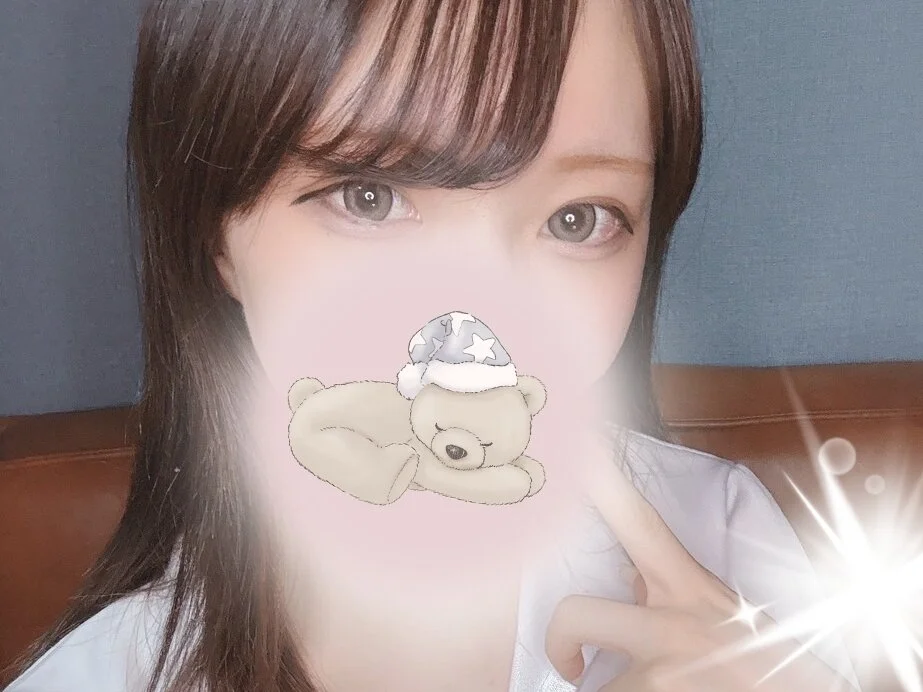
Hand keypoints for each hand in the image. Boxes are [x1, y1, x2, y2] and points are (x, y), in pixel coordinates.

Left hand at [544, 457, 853, 690]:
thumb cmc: (756, 658)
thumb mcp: (716, 608)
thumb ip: (669, 587)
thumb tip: (626, 574)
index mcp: (686, 585)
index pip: (635, 519)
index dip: (597, 480)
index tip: (571, 443)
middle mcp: (671, 624)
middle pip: (573, 616)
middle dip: (558, 643)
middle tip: (568, 661)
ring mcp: (661, 671)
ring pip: (594, 683)